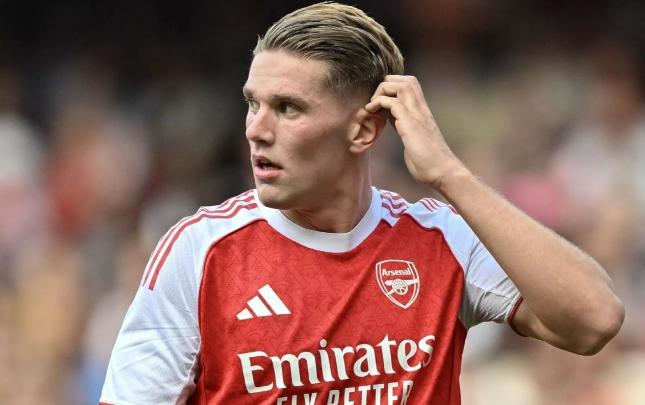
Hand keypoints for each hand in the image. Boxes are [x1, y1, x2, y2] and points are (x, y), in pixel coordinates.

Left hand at [365, 75, 466, 190]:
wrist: (442, 172)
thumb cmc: (428, 160)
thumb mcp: (412, 136)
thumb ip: (404, 123)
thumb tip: (392, 117)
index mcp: (421, 111)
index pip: (409, 84)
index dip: (392, 86)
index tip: (380, 100)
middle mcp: (420, 109)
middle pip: (404, 80)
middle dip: (385, 84)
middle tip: (374, 101)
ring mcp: (416, 115)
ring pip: (399, 86)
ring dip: (381, 91)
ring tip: (371, 106)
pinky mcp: (410, 125)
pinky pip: (392, 103)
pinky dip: (378, 103)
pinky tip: (371, 113)